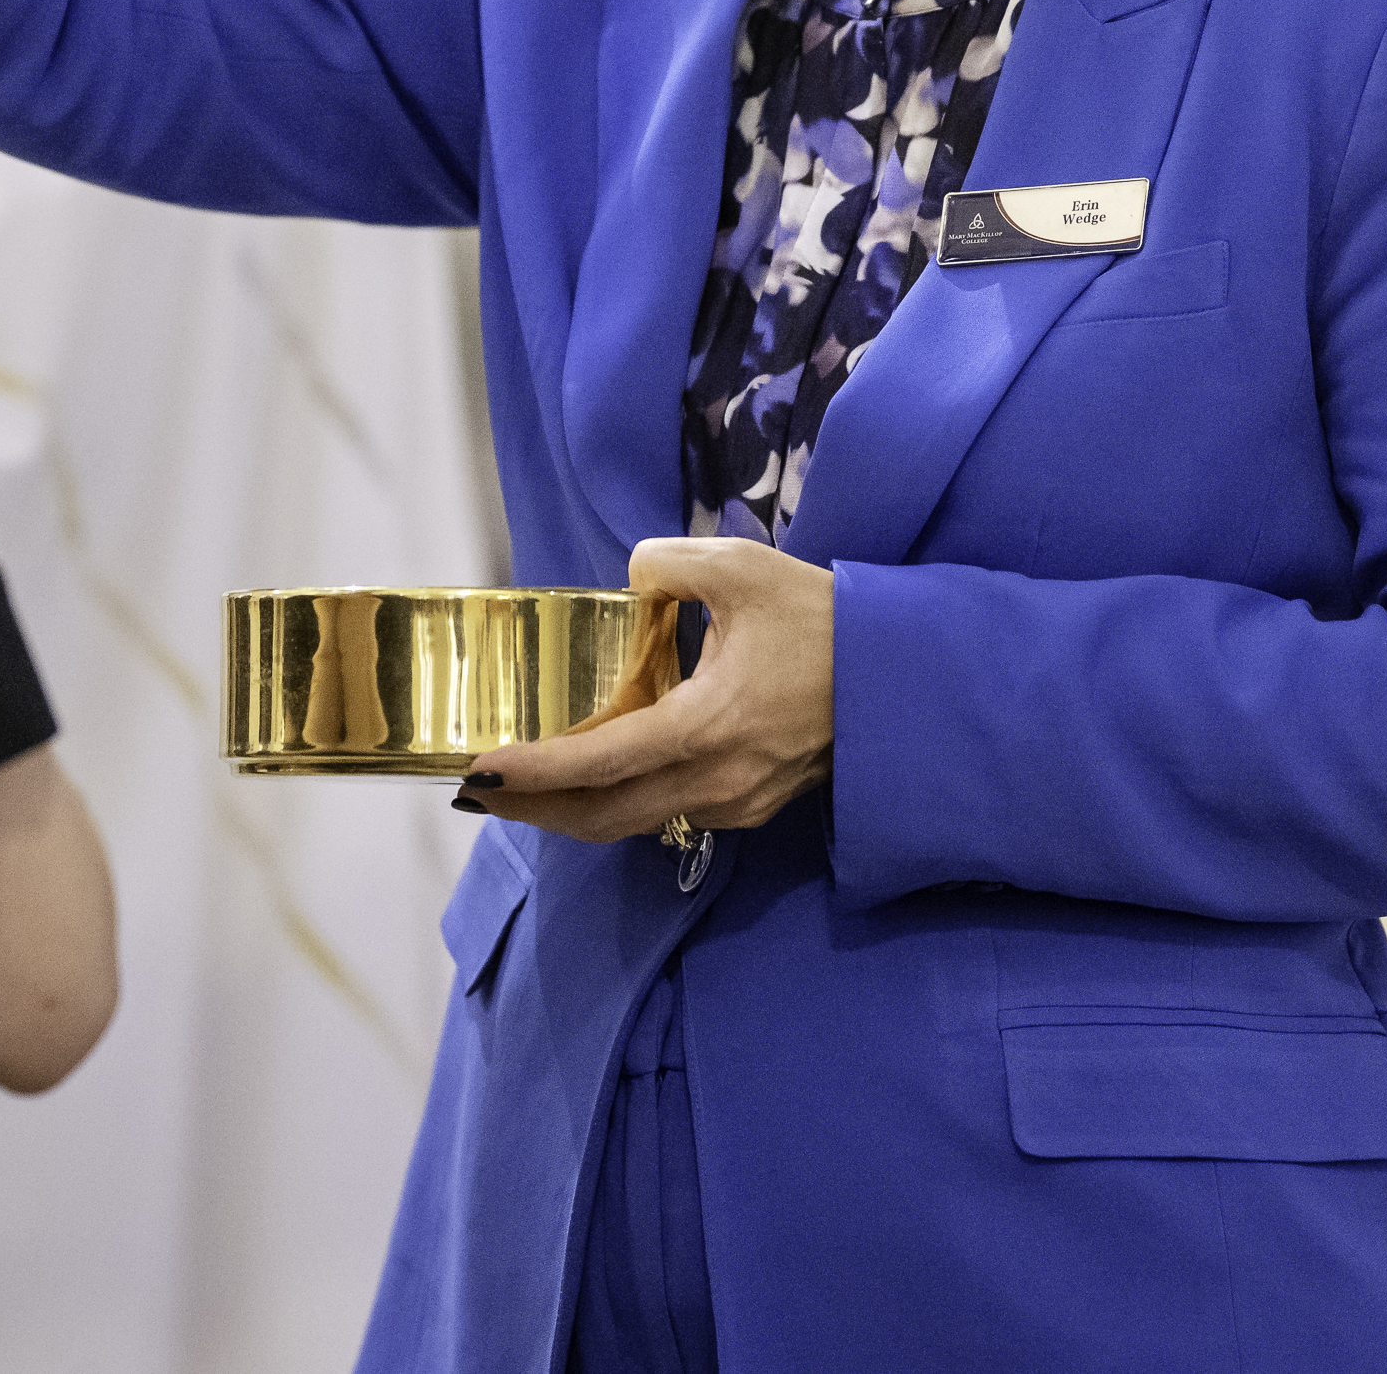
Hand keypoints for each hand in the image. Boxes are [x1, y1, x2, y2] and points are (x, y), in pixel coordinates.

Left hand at [458, 536, 836, 843]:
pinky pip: (669, 814)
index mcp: (706, 727)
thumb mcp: (742, 568)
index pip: (598, 763)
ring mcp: (736, 802)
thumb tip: (635, 579)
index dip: (534, 772)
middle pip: (601, 817)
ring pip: (634, 823)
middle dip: (535, 809)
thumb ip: (668, 563)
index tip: (481, 771)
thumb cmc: (825, 621)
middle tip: (481, 792)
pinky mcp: (753, 805)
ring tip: (524, 791)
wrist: (906, 678)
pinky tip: (598, 777)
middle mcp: (715, 780)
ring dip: (574, 812)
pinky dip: (619, 804)